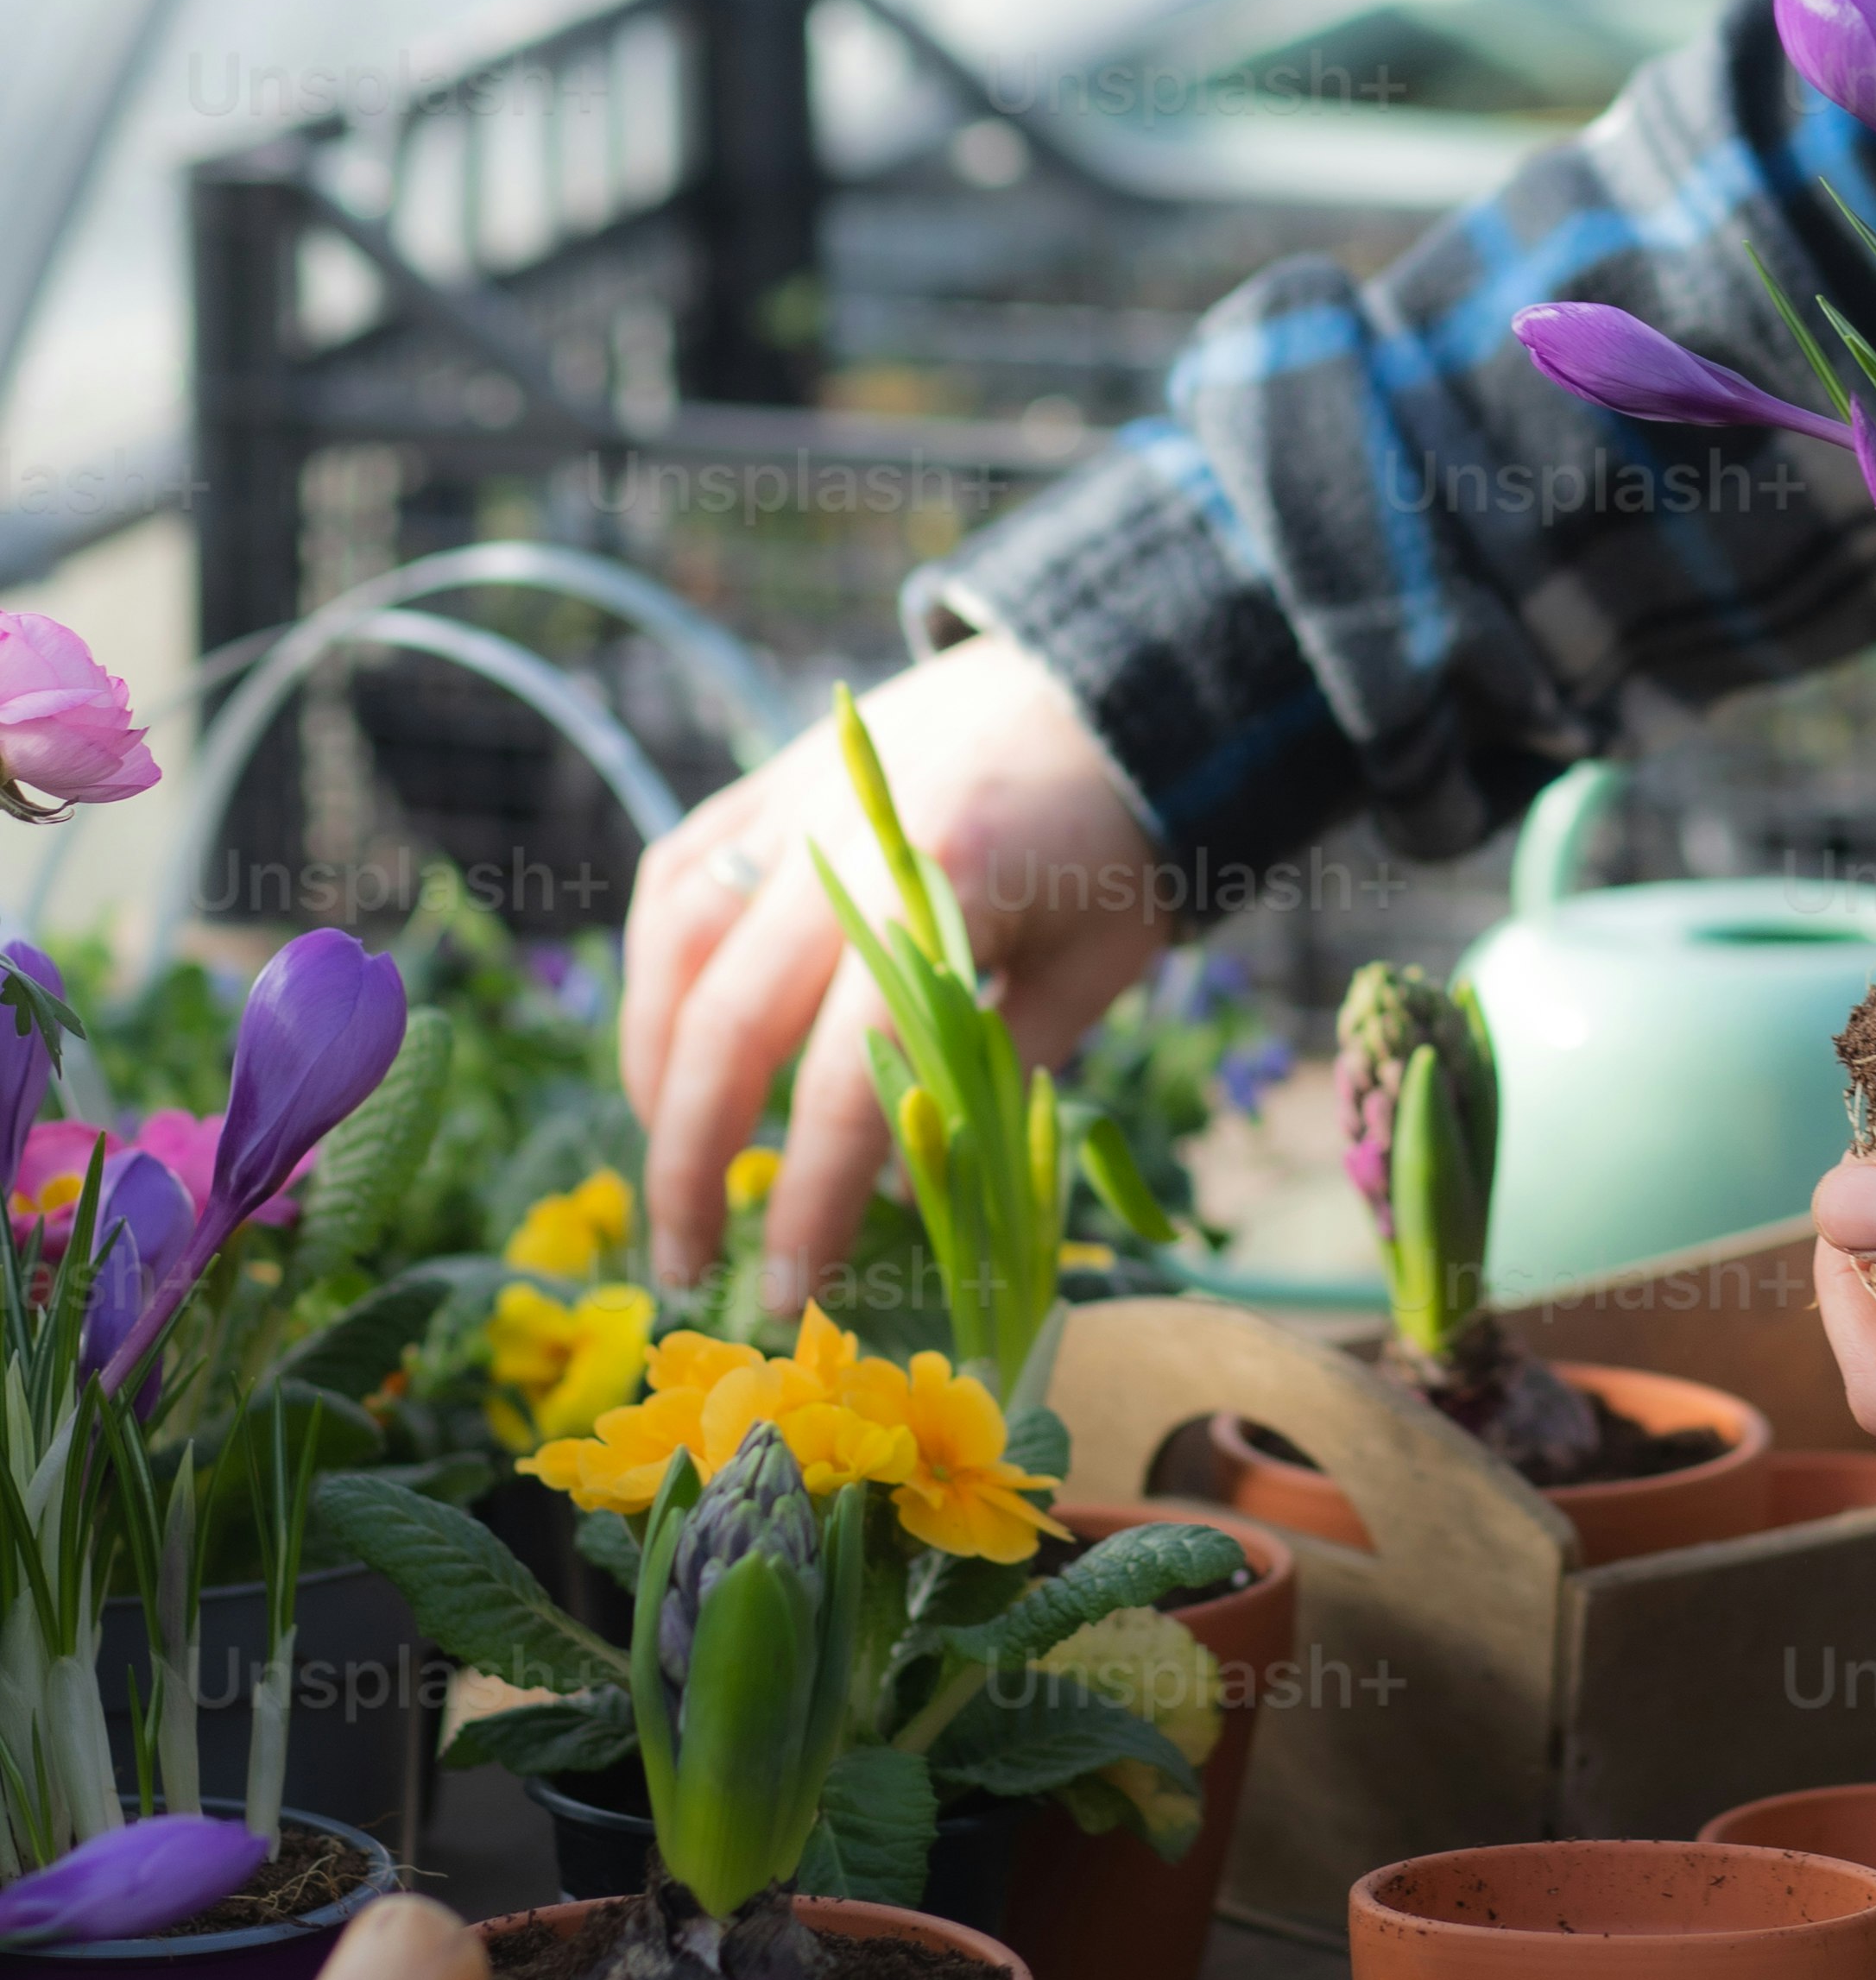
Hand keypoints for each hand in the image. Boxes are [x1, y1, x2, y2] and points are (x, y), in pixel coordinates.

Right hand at [620, 631, 1161, 1306]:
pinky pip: (675, 883)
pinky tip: (670, 1046)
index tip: (787, 1295)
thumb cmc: (1118, 845)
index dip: (810, 1202)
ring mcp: (792, 801)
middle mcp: (847, 842)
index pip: (850, 1085)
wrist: (1107, 683)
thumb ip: (994, 1074)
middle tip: (686, 1265)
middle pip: (727, 1027)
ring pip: (674, 953)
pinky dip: (655, 975)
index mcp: (948, 891)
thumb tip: (901, 1200)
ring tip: (674, 1166)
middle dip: (690, 1164)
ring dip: (653, 1075)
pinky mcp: (767, 779)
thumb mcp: (1095, 969)